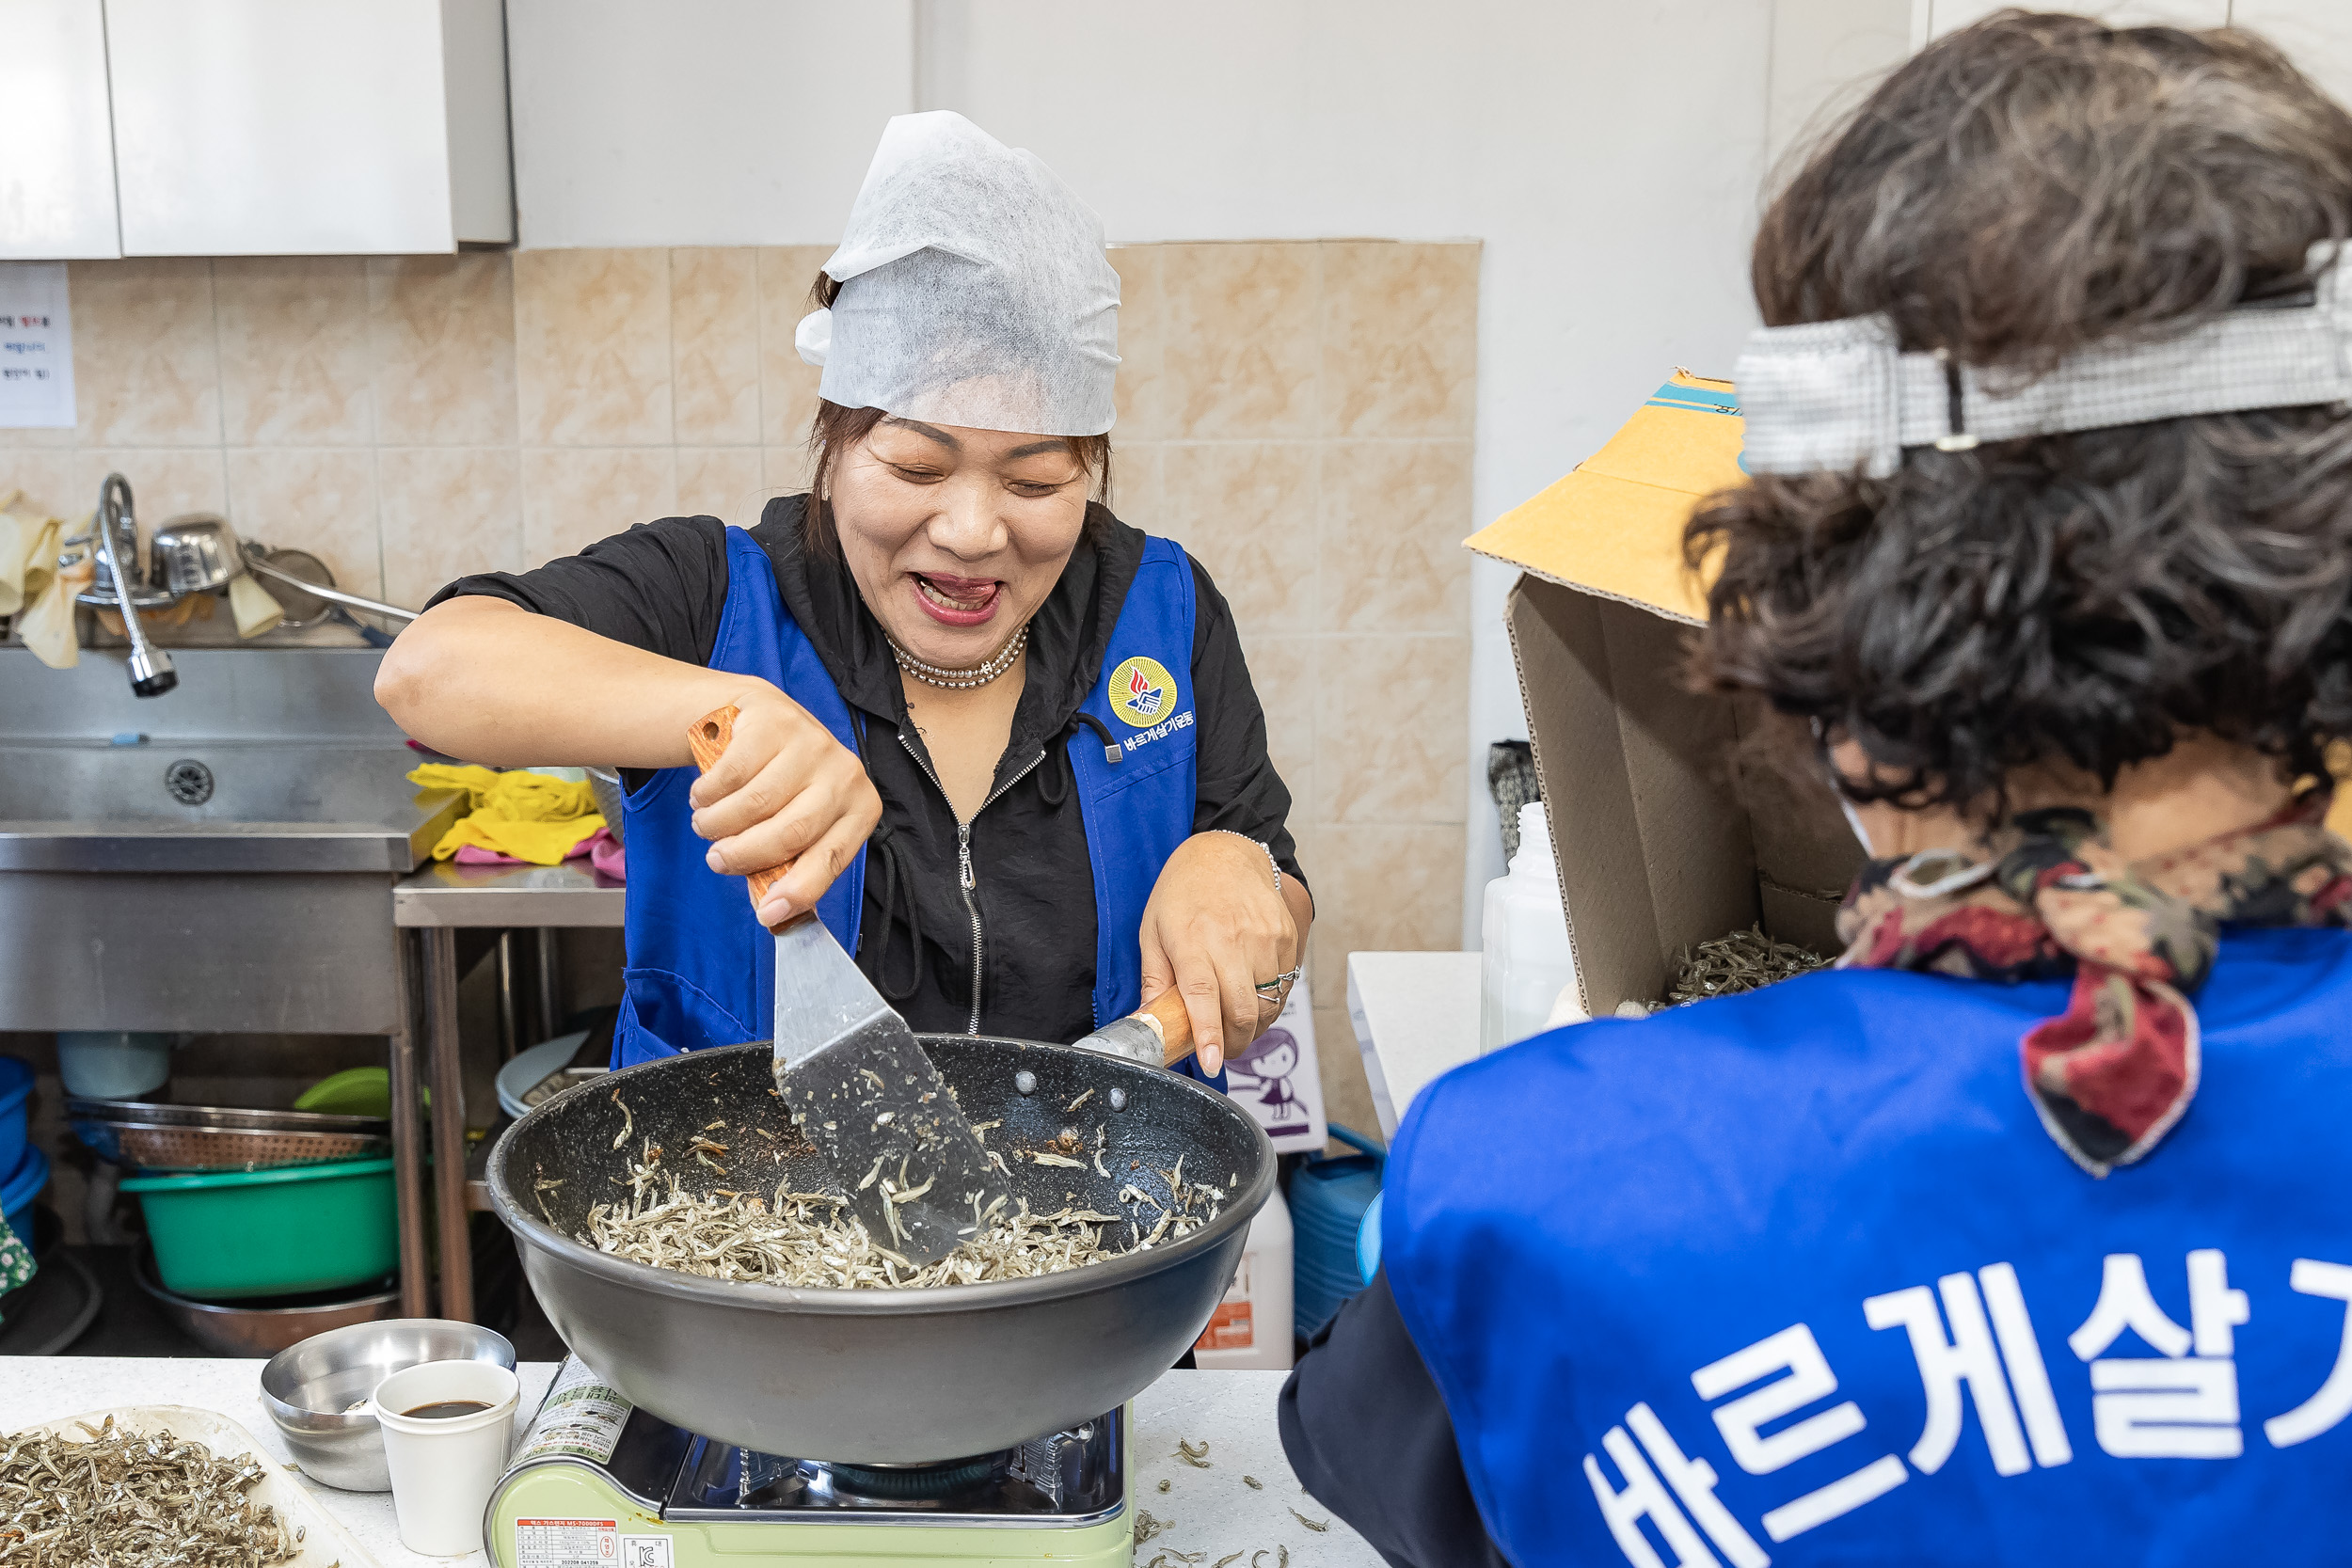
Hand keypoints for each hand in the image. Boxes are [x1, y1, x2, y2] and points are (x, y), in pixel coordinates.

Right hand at [688, 687, 881, 925]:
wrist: (762, 721)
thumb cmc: (783, 786)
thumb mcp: (793, 825)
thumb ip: (785, 868)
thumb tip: (772, 915)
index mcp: (860, 807)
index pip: (831, 858)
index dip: (799, 890)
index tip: (767, 914)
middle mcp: (845, 773)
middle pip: (791, 833)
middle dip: (744, 856)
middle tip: (717, 861)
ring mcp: (812, 743)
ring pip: (754, 804)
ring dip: (718, 824)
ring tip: (707, 824)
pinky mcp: (775, 722)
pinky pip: (730, 774)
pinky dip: (707, 795)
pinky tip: (705, 795)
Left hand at [1137, 832, 1299, 1076]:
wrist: (1226, 853)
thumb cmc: (1184, 891)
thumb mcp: (1153, 930)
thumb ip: (1154, 979)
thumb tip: (1151, 1022)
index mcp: (1193, 939)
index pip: (1204, 996)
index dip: (1209, 1035)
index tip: (1211, 1062)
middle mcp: (1232, 939)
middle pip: (1243, 1010)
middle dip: (1235, 1043)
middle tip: (1222, 1051)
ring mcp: (1265, 938)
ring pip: (1268, 1004)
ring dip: (1254, 1026)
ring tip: (1236, 1024)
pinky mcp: (1286, 937)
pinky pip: (1284, 986)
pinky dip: (1270, 1003)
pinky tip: (1253, 996)